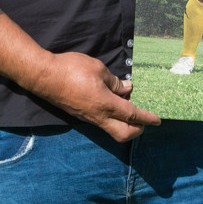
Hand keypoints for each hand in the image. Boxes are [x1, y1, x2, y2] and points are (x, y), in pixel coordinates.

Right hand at [30, 51, 160, 142]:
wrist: (44, 76)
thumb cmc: (71, 69)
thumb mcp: (98, 69)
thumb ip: (115, 82)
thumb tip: (127, 89)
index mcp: (106, 104)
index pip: (132, 115)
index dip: (147, 119)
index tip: (158, 121)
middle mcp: (98, 116)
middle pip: (123, 134)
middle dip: (137, 130)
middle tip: (145, 120)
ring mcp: (88, 118)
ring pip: (112, 129)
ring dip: (124, 123)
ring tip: (128, 105)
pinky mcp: (80, 115)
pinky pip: (102, 122)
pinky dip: (112, 117)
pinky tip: (112, 102)